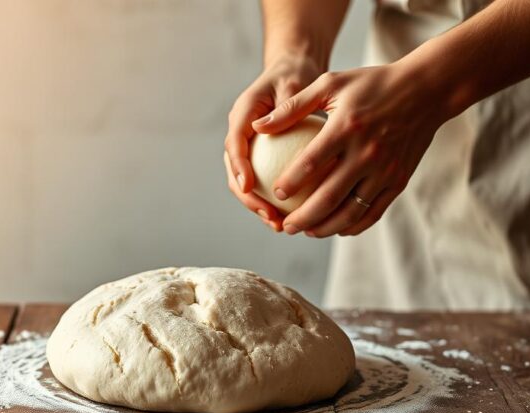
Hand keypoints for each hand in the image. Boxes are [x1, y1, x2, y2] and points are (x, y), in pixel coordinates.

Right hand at [224, 54, 323, 231]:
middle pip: (235, 172)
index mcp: (242, 114)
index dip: (239, 167)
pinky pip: (262, 182)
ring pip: (245, 183)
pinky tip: (292, 217)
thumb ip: (285, 105)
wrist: (293, 72)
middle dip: (248, 198)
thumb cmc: (296, 75)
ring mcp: (248, 147)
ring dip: (259, 206)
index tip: (249, 187)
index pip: (234, 144)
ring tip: (278, 224)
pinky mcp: (259, 158)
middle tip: (268, 215)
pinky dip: (272, 201)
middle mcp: (240, 133)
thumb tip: (272, 126)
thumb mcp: (294, 83)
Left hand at [252, 63, 449, 236]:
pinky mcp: (399, 181)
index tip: (275, 193)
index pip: (311, 163)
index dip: (290, 183)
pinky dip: (353, 225)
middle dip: (303, 218)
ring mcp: (386, 170)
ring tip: (306, 232)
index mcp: (347, 128)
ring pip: (351, 211)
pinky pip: (373, 212)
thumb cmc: (372, 84)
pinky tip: (335, 228)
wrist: (427, 90)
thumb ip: (293, 107)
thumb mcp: (331, 84)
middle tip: (285, 226)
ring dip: (326, 227)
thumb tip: (257, 127)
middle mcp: (368, 153)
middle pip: (329, 196)